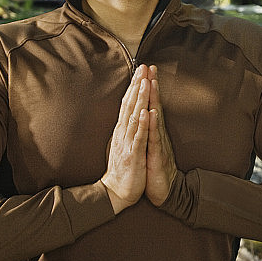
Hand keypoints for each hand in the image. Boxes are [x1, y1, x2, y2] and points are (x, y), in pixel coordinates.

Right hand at [101, 64, 150, 213]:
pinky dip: (143, 124)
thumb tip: (129, 112)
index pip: (128, 103)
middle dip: (137, 86)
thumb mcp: (123, 144)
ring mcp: (127, 143)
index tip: (141, 70)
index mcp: (122, 130)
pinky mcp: (133, 155)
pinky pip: (139, 138)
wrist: (115, 193)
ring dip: (140, 99)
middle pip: (130, 105)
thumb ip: (126, 128)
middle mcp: (123, 133)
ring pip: (134, 117)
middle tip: (143, 67)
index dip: (135, 86)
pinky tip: (146, 112)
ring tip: (145, 83)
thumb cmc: (123, 169)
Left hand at [145, 66, 178, 205]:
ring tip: (151, 83)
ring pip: (156, 118)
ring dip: (153, 100)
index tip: (145, 70)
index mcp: (153, 131)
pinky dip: (153, 125)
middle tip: (150, 67)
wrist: (164, 191)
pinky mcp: (158, 155)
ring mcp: (159, 143)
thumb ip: (149, 129)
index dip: (147, 88)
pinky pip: (155, 138)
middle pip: (154, 105)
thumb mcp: (149, 145)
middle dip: (152, 86)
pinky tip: (151, 113)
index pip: (149, 104)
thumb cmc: (155, 168)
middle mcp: (157, 133)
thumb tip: (145, 113)